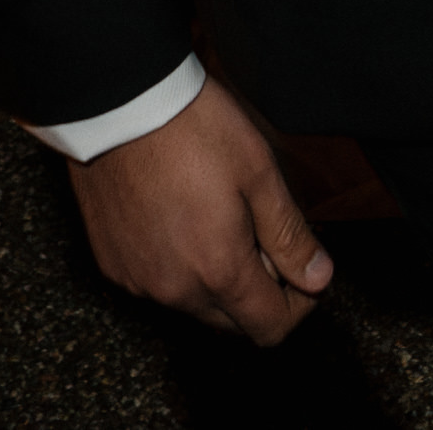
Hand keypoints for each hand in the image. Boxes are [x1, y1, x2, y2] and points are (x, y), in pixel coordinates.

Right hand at [70, 76, 333, 343]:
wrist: (120, 103)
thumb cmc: (194, 129)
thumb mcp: (259, 171)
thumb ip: (289, 235)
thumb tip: (319, 279)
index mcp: (219, 271)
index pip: (270, 328)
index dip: (299, 304)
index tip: (304, 268)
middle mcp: (175, 291)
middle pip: (233, 322)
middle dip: (258, 290)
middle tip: (260, 229)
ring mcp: (139, 281)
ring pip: (194, 304)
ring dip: (216, 278)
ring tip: (219, 216)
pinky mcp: (113, 265)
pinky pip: (157, 285)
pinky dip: (177, 266)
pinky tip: (180, 217)